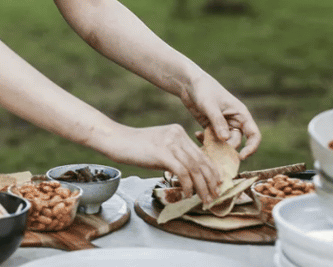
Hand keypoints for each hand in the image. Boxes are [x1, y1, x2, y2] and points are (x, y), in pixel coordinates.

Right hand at [95, 124, 222, 205]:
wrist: (116, 140)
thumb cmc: (135, 147)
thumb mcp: (160, 146)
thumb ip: (174, 154)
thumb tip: (188, 174)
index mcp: (178, 132)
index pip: (201, 153)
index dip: (212, 170)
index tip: (216, 184)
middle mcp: (177, 135)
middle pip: (201, 161)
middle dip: (211, 181)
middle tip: (215, 195)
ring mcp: (170, 143)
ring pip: (194, 168)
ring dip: (202, 187)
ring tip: (204, 200)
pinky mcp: (163, 152)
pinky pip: (182, 172)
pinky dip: (187, 186)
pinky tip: (187, 194)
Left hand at [179, 73, 261, 158]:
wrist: (189, 83)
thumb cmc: (204, 89)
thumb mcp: (210, 105)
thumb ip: (217, 122)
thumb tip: (225, 140)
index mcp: (241, 115)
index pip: (254, 135)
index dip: (251, 148)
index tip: (241, 157)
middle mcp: (234, 122)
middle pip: (236, 143)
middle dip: (225, 148)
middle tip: (212, 148)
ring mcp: (222, 126)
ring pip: (223, 144)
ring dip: (214, 146)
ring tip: (202, 140)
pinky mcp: (211, 128)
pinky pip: (212, 141)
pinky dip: (205, 141)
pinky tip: (197, 134)